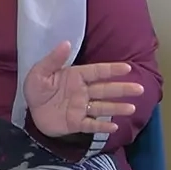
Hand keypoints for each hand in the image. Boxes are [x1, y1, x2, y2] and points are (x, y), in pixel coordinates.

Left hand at [24, 41, 144, 137]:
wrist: (30, 111)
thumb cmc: (37, 88)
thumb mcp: (39, 72)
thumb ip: (54, 59)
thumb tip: (66, 42)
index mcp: (76, 76)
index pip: (97, 72)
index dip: (112, 70)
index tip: (127, 68)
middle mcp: (82, 92)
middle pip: (105, 89)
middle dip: (122, 89)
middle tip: (139, 89)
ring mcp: (80, 108)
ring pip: (102, 107)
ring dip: (117, 107)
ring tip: (132, 108)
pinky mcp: (76, 123)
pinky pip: (91, 124)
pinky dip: (102, 126)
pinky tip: (114, 126)